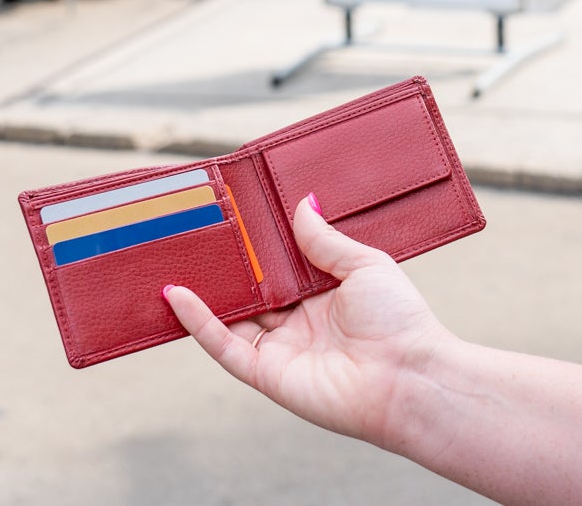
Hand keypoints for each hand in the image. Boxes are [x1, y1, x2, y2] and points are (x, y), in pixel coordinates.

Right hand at [163, 196, 454, 449]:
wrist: (408, 377)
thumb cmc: (399, 320)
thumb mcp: (365, 265)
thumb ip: (325, 240)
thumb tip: (301, 204)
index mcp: (324, 295)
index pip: (280, 267)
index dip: (257, 246)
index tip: (232, 216)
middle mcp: (300, 322)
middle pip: (252, 291)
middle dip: (226, 267)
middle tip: (194, 235)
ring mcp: (282, 348)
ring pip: (232, 316)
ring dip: (205, 293)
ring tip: (172, 259)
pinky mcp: (267, 373)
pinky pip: (225, 345)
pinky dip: (200, 322)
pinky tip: (179, 296)